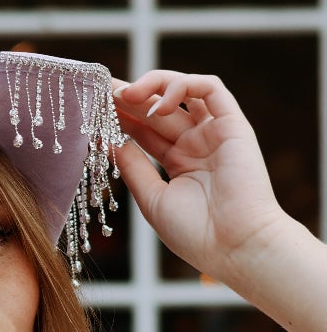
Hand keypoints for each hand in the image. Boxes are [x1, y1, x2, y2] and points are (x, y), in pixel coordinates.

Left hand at [112, 71, 286, 283]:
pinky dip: (183, 87)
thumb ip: (133, 168)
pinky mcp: (233, 124)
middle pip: (159, 108)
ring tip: (125, 95)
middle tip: (103, 90)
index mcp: (179, 163)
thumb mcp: (153, 200)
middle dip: (131, 96)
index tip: (94, 109)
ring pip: (184, 90)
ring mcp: (215, 132)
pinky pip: (211, 88)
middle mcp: (197, 143)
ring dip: (154, 85)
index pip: (145, 130)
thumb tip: (109, 141)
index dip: (121, 117)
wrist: (236, 247)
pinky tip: (159, 107)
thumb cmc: (196, 234)